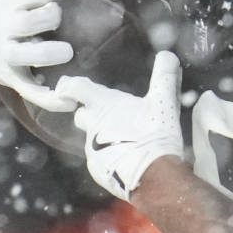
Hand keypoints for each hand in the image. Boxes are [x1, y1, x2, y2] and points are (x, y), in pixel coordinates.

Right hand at [0, 0, 86, 109]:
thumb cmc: (13, 9)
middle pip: (34, 21)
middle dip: (50, 17)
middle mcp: (7, 29)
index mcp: (11, 2)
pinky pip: (34, 92)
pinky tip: (72, 99)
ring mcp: (9, 56)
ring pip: (28, 55)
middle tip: (54, 19)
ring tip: (65, 50)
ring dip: (49, 52)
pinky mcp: (15, 80)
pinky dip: (52, 99)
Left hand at [57, 51, 186, 202]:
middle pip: (81, 115)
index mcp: (103, 106)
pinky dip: (112, 159)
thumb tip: (168, 55)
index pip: (76, 88)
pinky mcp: (99, 172)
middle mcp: (92, 127)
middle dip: (90, 114)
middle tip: (110, 115)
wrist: (153, 178)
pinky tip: (131, 161)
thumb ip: (164, 77)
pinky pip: (101, 161)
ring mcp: (93, 152)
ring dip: (106, 139)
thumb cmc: (155, 135)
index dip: (69, 85)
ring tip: (131, 142)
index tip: (64, 87)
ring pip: (93, 140)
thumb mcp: (164, 102)